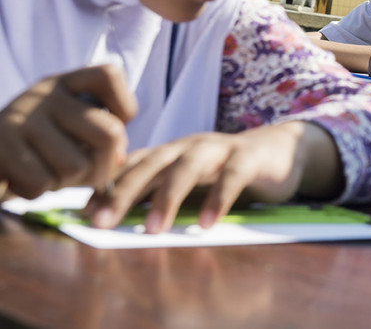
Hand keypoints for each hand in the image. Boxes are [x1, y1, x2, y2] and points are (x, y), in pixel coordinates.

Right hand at [0, 65, 135, 199]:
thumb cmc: (40, 147)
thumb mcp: (72, 129)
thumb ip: (104, 137)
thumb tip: (119, 159)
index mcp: (66, 83)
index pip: (109, 75)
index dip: (124, 107)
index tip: (113, 125)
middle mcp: (44, 95)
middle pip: (108, 134)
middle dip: (104, 165)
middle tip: (85, 171)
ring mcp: (21, 118)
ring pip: (75, 166)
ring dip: (67, 182)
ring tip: (50, 173)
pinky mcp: (0, 147)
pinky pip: (41, 182)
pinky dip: (38, 191)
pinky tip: (25, 179)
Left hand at [83, 121, 342, 232]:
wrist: (283, 151)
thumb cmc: (230, 170)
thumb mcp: (191, 180)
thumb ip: (161, 191)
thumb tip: (117, 216)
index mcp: (172, 151)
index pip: (132, 165)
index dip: (107, 186)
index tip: (84, 213)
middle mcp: (191, 145)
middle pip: (152, 163)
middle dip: (123, 192)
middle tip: (102, 221)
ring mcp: (221, 148)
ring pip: (187, 167)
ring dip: (167, 197)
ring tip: (153, 229)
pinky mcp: (250, 157)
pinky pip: (232, 176)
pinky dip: (218, 199)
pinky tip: (207, 223)